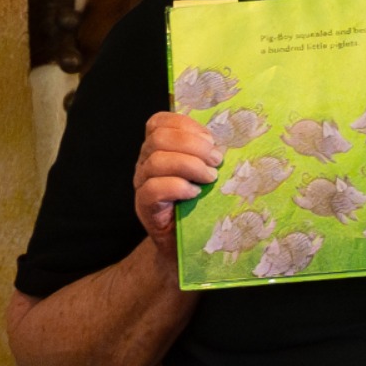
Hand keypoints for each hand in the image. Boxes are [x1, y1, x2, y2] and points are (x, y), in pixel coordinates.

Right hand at [132, 112, 225, 249]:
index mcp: (158, 148)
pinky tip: (195, 193)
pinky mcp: (144, 205)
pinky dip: (178, 187)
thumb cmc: (197, 204)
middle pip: (159, 138)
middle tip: (216, 161)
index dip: (186, 125)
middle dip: (193, 145)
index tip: (211, 140)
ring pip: (157, 161)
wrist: (183, 243)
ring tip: (210, 178)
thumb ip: (205, 154)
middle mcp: (145, 162)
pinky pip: (153, 188)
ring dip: (190, 165)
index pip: (159, 122)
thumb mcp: (203, 172)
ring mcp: (142, 183)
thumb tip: (224, 144)